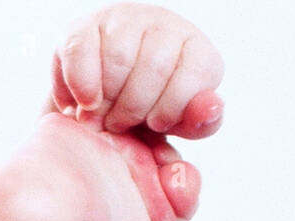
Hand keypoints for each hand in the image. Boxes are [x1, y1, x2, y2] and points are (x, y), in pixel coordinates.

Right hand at [46, 3, 224, 138]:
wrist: (106, 104)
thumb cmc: (150, 114)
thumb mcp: (179, 124)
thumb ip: (200, 122)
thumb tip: (213, 106)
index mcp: (197, 50)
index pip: (196, 73)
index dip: (171, 109)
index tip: (155, 126)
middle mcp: (165, 26)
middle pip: (154, 66)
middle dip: (133, 109)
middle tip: (119, 127)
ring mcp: (126, 20)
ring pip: (118, 58)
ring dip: (106, 100)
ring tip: (101, 117)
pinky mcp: (87, 24)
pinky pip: (82, 50)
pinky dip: (81, 84)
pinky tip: (84, 103)